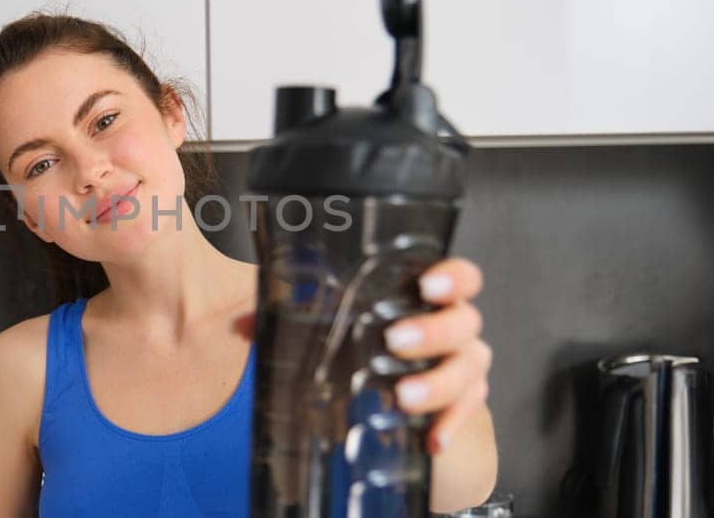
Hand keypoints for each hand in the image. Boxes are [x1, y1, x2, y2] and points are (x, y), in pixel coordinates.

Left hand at [232, 257, 489, 454]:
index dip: (452, 276)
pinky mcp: (463, 406)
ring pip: (470, 367)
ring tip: (402, 397)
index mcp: (426, 300)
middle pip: (465, 321)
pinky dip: (450, 424)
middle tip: (393, 342)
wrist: (398, 403)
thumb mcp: (332, 333)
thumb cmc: (367, 352)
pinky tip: (431, 439)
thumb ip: (294, 319)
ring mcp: (462, 367)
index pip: (460, 276)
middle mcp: (454, 329)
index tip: (426, 284)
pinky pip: (467, 413)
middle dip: (433, 330)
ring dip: (438, 382)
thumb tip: (243, 325)